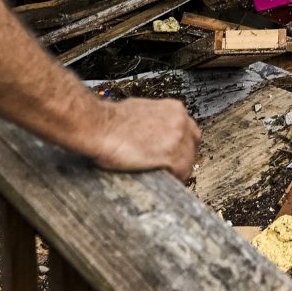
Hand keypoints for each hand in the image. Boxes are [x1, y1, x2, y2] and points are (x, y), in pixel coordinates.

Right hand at [85, 97, 199, 180]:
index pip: (188, 132)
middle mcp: (181, 121)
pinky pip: (181, 174)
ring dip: (176, 170)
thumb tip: (155, 134)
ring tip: (160, 175)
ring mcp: (179, 139)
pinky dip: (173, 180)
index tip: (170, 154)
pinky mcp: (173, 156)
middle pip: (192, 146)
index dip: (179, 146)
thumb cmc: (112, 120)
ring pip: (188, 161)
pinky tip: (160, 180)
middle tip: (165, 166)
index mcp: (174, 109)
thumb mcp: (142, 111)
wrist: (100, 126)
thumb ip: (156, 121)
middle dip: (180, 157)